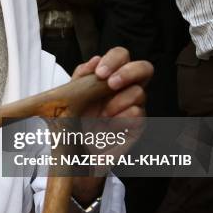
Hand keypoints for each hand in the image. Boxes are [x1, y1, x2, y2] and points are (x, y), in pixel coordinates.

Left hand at [68, 48, 152, 201]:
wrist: (72, 155)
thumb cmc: (71, 124)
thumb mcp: (69, 97)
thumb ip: (81, 77)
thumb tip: (94, 60)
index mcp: (107, 78)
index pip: (121, 56)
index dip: (114, 60)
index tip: (100, 73)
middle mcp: (123, 90)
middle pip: (144, 68)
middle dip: (129, 72)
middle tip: (111, 84)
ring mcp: (132, 107)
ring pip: (140, 92)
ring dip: (118, 102)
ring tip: (103, 116)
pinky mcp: (137, 126)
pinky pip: (139, 115)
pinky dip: (121, 120)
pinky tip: (109, 128)